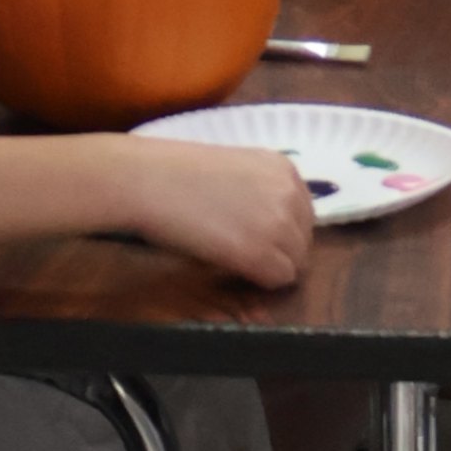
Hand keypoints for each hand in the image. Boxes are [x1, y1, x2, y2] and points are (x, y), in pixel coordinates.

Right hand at [125, 143, 318, 285]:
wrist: (146, 180)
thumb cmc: (174, 173)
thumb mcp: (233, 170)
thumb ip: (260, 192)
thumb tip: (268, 224)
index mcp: (284, 168)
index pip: (303, 214)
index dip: (282, 232)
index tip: (257, 239)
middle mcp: (290, 193)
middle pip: (304, 240)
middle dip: (281, 252)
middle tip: (244, 257)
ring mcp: (279, 223)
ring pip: (296, 263)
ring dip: (271, 268)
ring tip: (236, 263)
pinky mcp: (260, 252)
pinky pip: (279, 279)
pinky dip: (261, 282)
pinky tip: (233, 271)